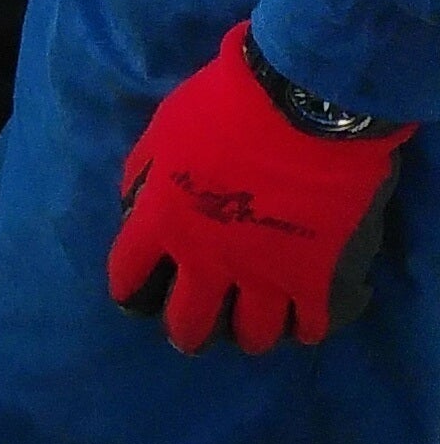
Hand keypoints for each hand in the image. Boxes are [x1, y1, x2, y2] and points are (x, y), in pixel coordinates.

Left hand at [109, 22, 413, 351]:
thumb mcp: (159, 136)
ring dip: (247, 335)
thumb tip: (137, 208)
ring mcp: (263, 274)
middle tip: (190, 332)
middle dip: (185, 332)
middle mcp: (206, 260)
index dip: (130, 292)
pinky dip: (304, 328)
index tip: (135, 297)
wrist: (303, 107)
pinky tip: (301, 322)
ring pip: (251, 335)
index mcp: (160, 224)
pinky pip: (309, 325)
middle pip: (188, 323)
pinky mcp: (315, 277)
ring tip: (249, 331)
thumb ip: (145, 179)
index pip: (128, 277)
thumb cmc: (223, 108)